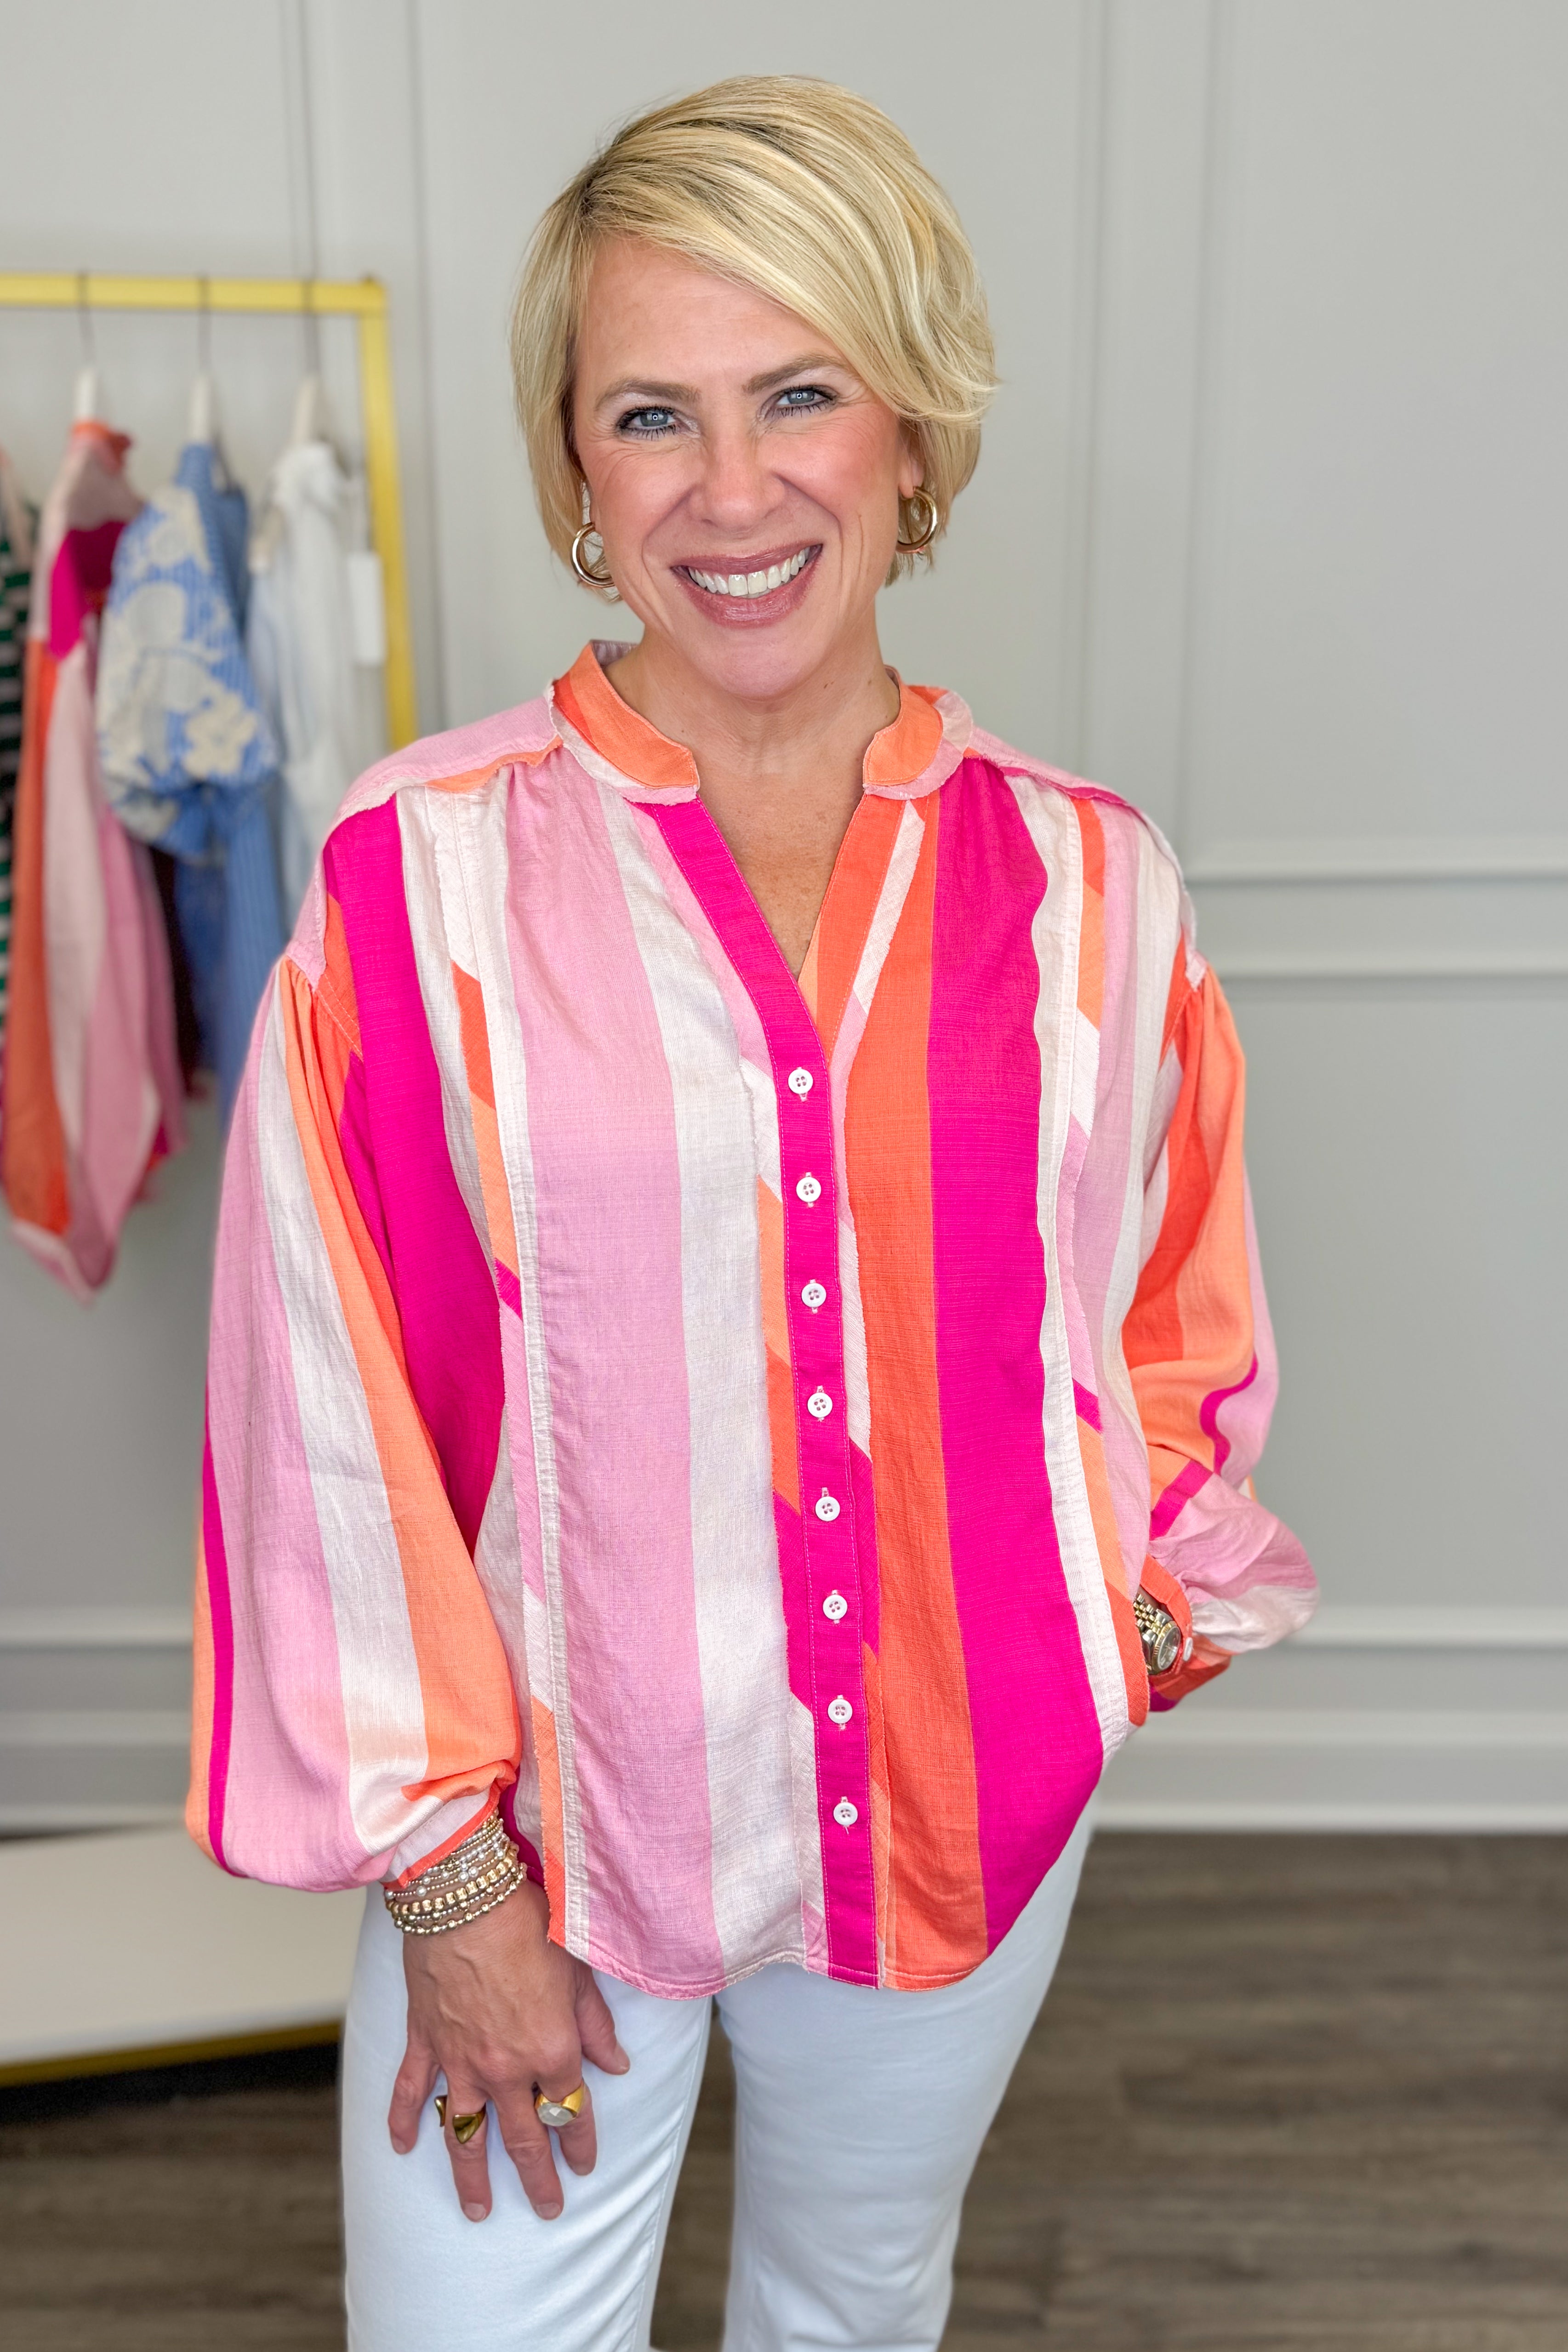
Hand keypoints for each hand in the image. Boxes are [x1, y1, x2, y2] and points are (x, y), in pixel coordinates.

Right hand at [387, 1877, 628, 2220]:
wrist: (467, 1896)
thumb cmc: (527, 1922)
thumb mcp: (578, 1971)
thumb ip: (596, 2025)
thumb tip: (616, 2064)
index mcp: (552, 2050)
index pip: (572, 2112)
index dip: (581, 2143)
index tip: (584, 2166)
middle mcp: (507, 2067)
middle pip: (525, 2139)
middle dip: (538, 2180)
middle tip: (547, 2210)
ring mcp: (462, 2059)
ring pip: (465, 2133)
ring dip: (472, 2176)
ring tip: (478, 2210)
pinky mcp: (426, 2041)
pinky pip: (412, 2092)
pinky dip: (404, 2122)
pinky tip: (401, 2148)